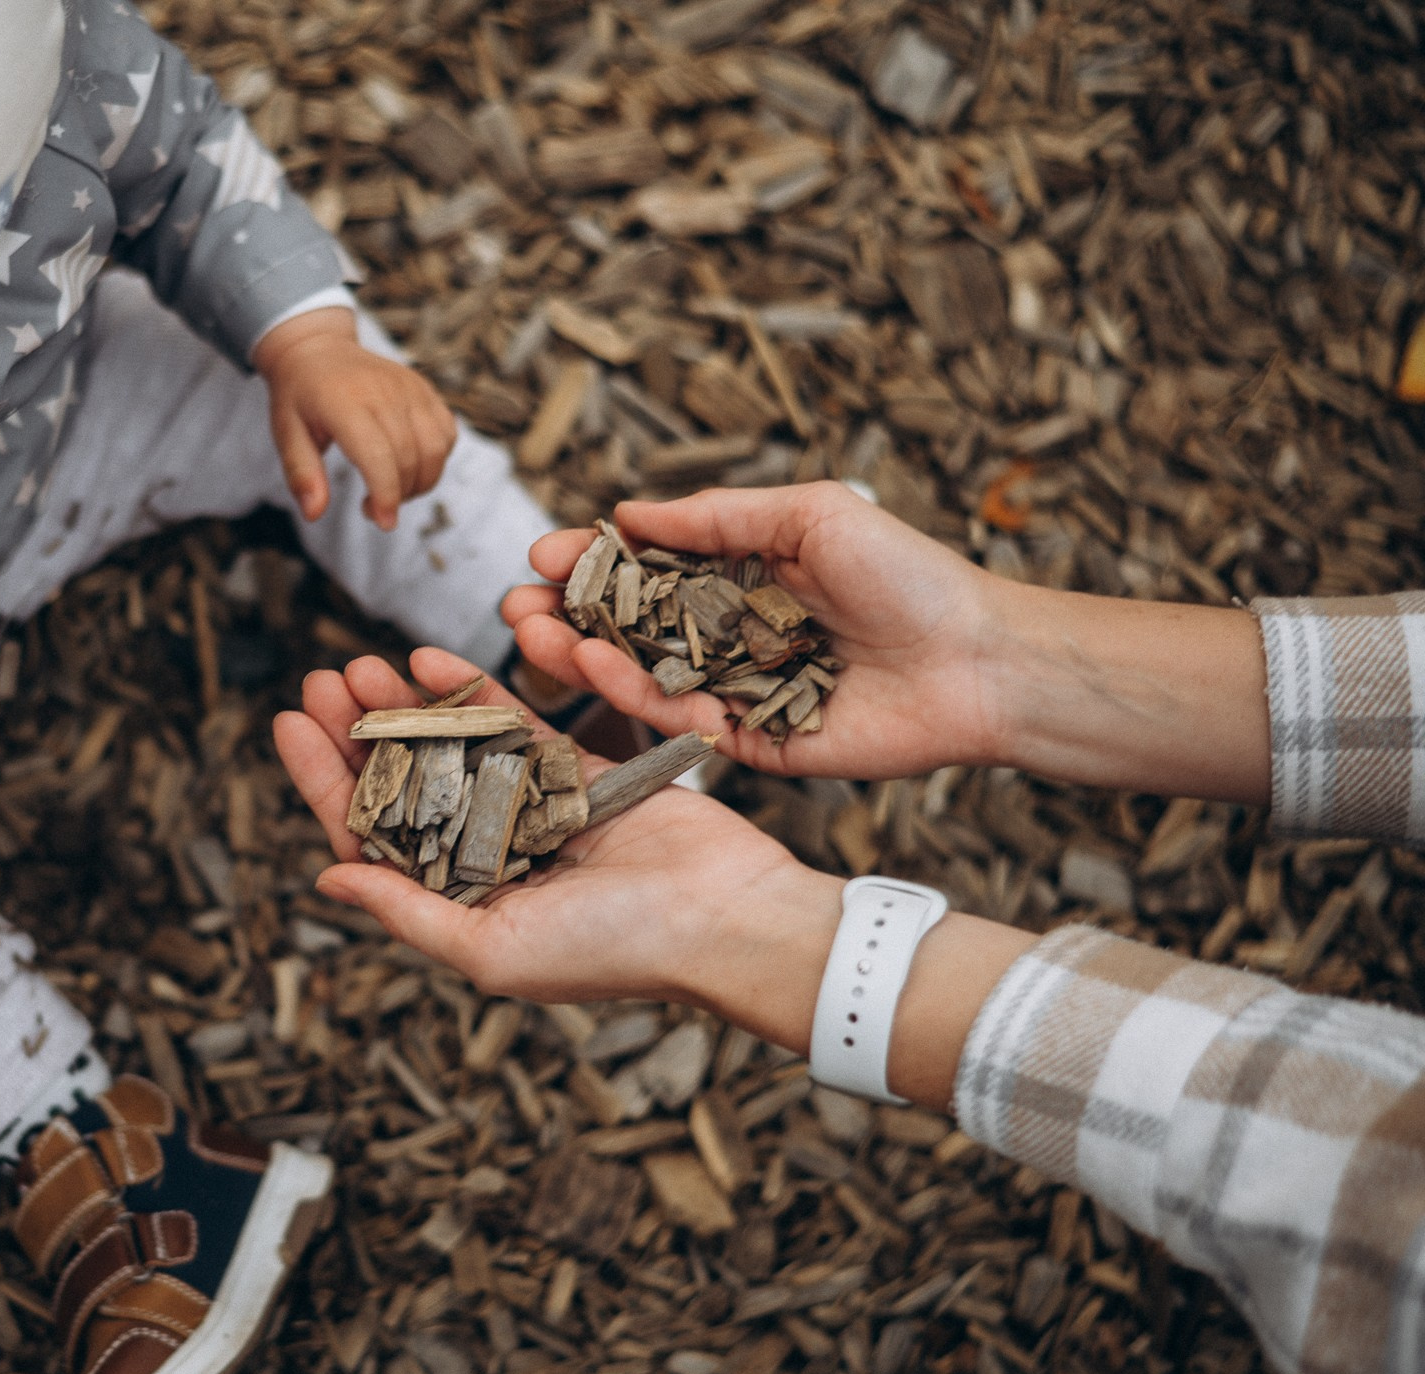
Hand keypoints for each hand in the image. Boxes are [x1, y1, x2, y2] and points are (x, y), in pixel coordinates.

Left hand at [253, 308, 457, 530]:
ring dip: (421, 482)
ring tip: (392, 490)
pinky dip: (435, 460)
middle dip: (399, 496)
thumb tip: (314, 514)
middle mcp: (382, 390)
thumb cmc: (299, 398)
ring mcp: (408, 387)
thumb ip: (301, 473)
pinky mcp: (424, 388)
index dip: (386, 495)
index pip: (378, 456)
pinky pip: (446, 433)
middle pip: (409, 457)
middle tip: (373, 508)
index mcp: (344, 401)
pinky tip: (408, 465)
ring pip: (435, 448)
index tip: (382, 522)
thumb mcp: (286, 434)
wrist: (318, 350)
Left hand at [272, 645, 820, 1007]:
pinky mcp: (577, 771)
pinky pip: (511, 724)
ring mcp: (531, 809)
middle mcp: (487, 856)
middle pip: (402, 782)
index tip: (287, 722)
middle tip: (319, 677)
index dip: (325, 781)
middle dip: (356, 731)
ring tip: (360, 662)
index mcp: (459, 905)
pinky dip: (470, 692)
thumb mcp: (490, 949)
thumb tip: (326, 874)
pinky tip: (429, 659)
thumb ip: (408, 913)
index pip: (371, 835)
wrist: (723, 916)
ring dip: (404, 704)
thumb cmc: (610, 950)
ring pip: (449, 745)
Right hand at [501, 482, 1009, 781]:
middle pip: (623, 632)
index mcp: (736, 579)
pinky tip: (609, 671)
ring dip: (582, 660)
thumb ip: (717, 516)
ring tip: (542, 637)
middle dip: (563, 619)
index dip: (588, 566)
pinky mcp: (748, 744)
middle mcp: (725, 638)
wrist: (975, 662)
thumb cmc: (908, 577)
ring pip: (638, 682)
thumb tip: (630, 514)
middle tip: (514, 607)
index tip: (540, 556)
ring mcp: (732, 693)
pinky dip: (644, 702)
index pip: (641, 574)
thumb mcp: (809, 514)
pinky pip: (680, 727)